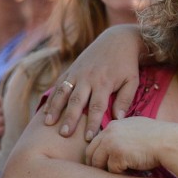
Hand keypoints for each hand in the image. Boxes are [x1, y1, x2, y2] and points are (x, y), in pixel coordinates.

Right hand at [42, 25, 142, 141]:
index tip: (89, 138)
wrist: (117, 40)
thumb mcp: (132, 81)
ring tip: (48, 124)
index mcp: (103, 83)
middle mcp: (87, 78)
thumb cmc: (127, 64)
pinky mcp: (71, 69)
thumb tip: (118, 119)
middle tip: (64, 135)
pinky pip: (59, 84)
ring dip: (55, 109)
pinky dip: (52, 97)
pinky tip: (45, 110)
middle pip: (76, 102)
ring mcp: (77, 73)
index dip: (92, 123)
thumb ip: (125, 99)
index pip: (97, 107)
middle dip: (70, 119)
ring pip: (63, 93)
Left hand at [84, 118, 167, 172]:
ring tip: (120, 175)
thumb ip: (124, 132)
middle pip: (90, 152)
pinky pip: (111, 171)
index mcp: (114, 125)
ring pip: (98, 163)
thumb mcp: (138, 127)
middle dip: (95, 165)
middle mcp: (109, 132)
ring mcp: (111, 143)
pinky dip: (120, 175)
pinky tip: (131, 174)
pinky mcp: (117, 155)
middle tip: (103, 175)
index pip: (95, 142)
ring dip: (107, 171)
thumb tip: (117, 142)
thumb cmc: (159, 137)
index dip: (97, 154)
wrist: (170, 142)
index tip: (100, 164)